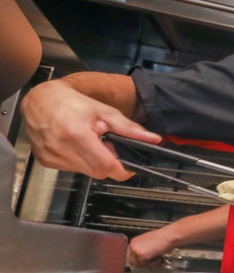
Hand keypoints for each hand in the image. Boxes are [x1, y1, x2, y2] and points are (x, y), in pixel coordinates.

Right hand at [20, 79, 159, 180]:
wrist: (40, 100)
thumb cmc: (72, 103)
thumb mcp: (105, 112)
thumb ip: (130, 128)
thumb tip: (153, 139)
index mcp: (77, 135)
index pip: (107, 167)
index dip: (122, 169)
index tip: (129, 164)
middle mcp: (61, 149)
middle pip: (98, 172)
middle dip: (108, 163)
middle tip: (107, 146)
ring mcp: (51, 156)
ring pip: (86, 172)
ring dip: (93, 162)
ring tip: (91, 143)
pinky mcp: (46, 161)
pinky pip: (72, 169)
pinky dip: (80, 161)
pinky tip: (77, 146)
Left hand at [127, 228, 178, 267]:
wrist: (169, 235)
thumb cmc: (163, 237)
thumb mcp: (149, 241)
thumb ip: (143, 248)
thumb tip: (143, 256)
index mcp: (134, 242)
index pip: (131, 256)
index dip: (140, 260)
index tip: (147, 260)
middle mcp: (132, 246)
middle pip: (133, 261)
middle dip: (143, 263)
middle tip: (152, 261)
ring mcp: (136, 251)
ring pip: (138, 264)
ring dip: (148, 263)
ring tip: (157, 257)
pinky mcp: (142, 256)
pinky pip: (146, 264)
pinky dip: (153, 263)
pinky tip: (159, 256)